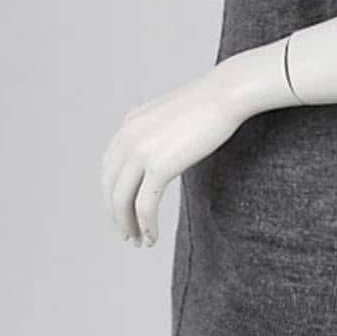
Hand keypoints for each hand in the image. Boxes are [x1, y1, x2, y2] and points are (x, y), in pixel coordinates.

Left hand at [101, 64, 244, 246]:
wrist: (226, 94)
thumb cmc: (210, 103)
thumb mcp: (172, 113)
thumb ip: (157, 129)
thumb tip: (157, 143)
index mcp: (128, 125)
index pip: (109, 169)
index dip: (112, 195)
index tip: (122, 213)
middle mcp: (127, 137)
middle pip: (110, 187)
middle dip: (116, 215)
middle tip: (127, 235)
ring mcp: (140, 151)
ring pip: (122, 200)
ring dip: (128, 225)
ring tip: (139, 241)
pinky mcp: (159, 166)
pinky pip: (144, 205)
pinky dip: (146, 225)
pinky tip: (152, 238)